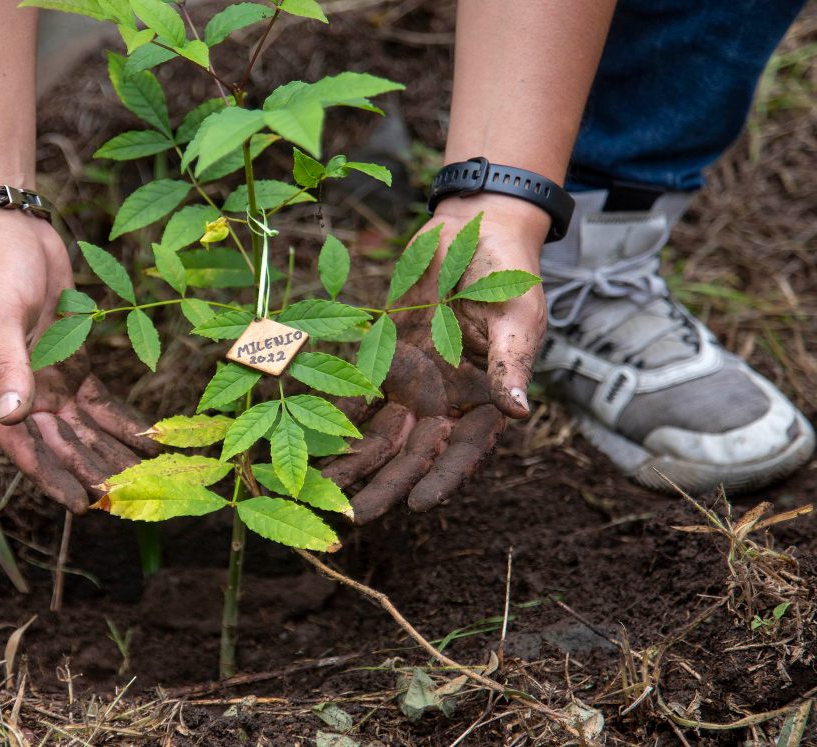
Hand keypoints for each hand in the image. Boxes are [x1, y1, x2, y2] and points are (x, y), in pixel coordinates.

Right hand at [0, 210, 157, 511]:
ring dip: (111, 453)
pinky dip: (121, 420)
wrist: (7, 227)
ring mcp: (47, 379)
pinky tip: (148, 438)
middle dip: (92, 470)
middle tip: (128, 498)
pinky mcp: (72, 361)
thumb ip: (5, 364)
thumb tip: (11, 415)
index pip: (23, 446)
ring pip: (84, 428)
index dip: (52, 476)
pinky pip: (99, 400)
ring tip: (144, 480)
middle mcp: (19, 393)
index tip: (81, 504)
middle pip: (60, 443)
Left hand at [323, 197, 548, 522]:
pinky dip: (333, 412)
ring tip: (321, 487)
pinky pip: (358, 393)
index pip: (463, 449)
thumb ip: (511, 363)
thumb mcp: (518, 315)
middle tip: (353, 517)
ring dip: (352, 459)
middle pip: (412, 452)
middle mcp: (445, 400)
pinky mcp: (386, 360)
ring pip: (380, 432)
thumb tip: (518, 411)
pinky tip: (305, 433)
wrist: (475, 229)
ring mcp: (414, 382)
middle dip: (384, 484)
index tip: (418, 506)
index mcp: (484, 399)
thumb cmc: (508, 273)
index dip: (442, 478)